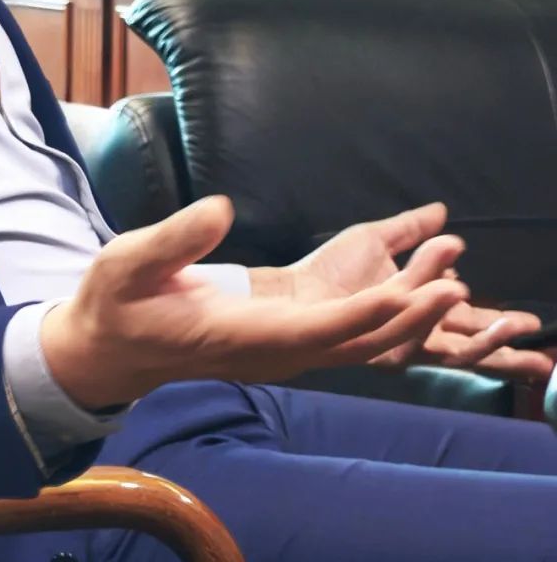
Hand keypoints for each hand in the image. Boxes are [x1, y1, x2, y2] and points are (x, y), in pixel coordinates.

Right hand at [39, 196, 466, 410]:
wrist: (108, 349)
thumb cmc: (115, 303)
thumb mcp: (127, 263)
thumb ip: (172, 239)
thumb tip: (221, 209)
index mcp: (233, 336)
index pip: (308, 332)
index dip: (357, 315)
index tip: (400, 295)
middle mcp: (266, 352)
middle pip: (347, 344)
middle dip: (401, 319)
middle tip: (452, 285)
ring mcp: (277, 351)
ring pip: (353, 343)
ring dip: (402, 318)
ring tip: (448, 281)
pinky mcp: (282, 340)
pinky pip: (343, 334)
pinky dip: (382, 315)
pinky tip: (411, 291)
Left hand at [275, 203, 554, 381]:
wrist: (286, 288)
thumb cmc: (327, 270)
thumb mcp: (375, 240)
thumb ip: (410, 230)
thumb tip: (442, 213)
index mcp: (417, 314)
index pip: (468, 328)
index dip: (501, 329)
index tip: (533, 325)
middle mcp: (410, 335)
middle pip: (467, 351)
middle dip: (502, 350)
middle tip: (539, 350)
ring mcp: (391, 341)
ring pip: (444, 347)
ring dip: (475, 328)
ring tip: (492, 307)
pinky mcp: (370, 340)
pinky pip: (407, 328)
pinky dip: (430, 307)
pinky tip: (453, 289)